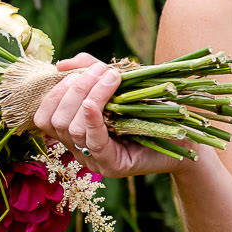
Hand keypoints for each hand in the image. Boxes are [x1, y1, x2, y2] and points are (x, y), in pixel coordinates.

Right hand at [30, 55, 193, 178]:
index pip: (45, 115)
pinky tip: (93, 104)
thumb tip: (60, 65)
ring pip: (70, 129)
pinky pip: (93, 142)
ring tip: (112, 77)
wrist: (186, 136)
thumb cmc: (151, 110)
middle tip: (102, 70)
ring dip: (87, 96)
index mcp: (73, 130)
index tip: (82, 70)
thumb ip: (90, 73)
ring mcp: (94, 160)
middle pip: (55, 120)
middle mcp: (78, 148)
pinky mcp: (112, 166)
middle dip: (75, 89)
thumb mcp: (118, 87)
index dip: (56, 91)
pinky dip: (91, 120)